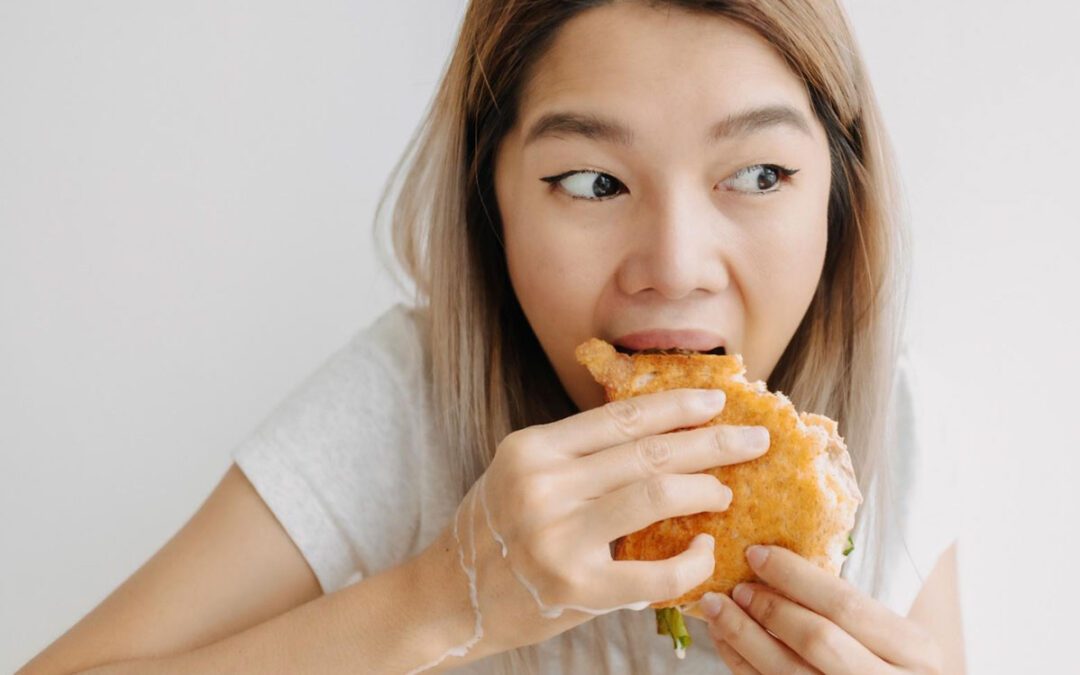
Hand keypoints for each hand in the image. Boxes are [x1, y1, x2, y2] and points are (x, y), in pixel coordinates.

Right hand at [427, 388, 769, 658]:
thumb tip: (658, 435)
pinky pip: (653, 570)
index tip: (716, 402)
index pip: (620, 417)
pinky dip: (689, 560)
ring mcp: (556, 535)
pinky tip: (704, 550)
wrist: (445, 599)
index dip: (676, 406)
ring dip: (704, 488)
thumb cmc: (493, 533)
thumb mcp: (522, 475)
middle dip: (712, 441)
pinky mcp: (573, 585)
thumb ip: (577, 456)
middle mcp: (542, 484)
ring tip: (728, 490)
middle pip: (647, 450)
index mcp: (532, 449)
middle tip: (754, 438)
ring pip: (654, 494)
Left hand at [701, 545, 943, 673]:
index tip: (756, 553)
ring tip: (716, 608)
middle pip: (817, 640)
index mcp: (915, 650)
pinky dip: (741, 663)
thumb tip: (778, 562)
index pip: (845, 604)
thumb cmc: (897, 665)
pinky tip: (725, 640)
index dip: (795, 576)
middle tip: (736, 586)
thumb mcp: (898, 638)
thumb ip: (853, 608)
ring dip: (743, 637)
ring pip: (786, 673)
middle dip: (769, 608)